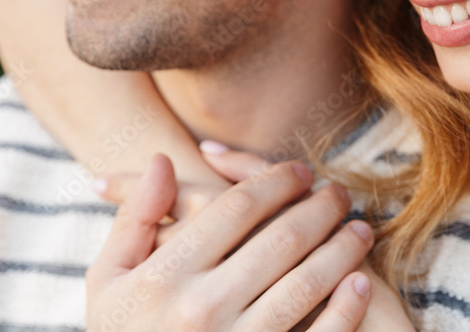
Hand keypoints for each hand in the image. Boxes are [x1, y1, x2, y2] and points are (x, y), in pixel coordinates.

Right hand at [86, 154, 374, 330]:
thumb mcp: (108, 280)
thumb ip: (135, 220)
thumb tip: (163, 160)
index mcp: (163, 278)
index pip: (235, 208)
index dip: (276, 181)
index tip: (300, 170)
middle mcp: (199, 310)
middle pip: (279, 239)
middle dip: (319, 208)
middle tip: (340, 193)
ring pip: (304, 284)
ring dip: (341, 250)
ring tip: (360, 229)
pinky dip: (344, 309)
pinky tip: (359, 282)